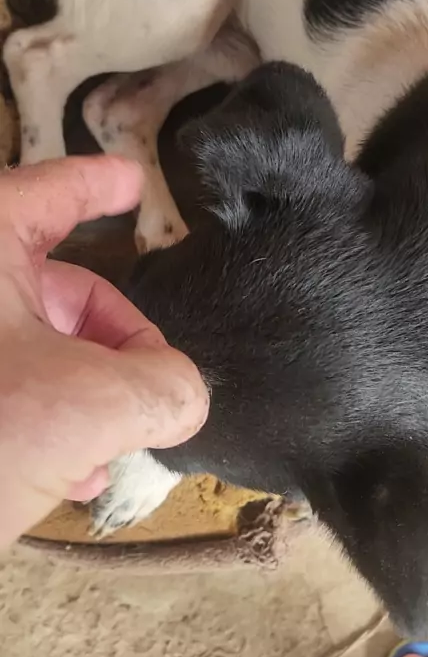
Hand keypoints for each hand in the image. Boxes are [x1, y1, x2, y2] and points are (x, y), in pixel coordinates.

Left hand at [0, 156, 208, 546]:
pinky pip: (10, 386)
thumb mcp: (85, 406)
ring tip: (115, 442)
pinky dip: (50, 419)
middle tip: (154, 382)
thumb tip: (182, 392)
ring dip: (90, 393)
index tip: (132, 183)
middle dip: (118, 341)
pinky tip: (75, 472)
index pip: (49, 192)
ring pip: (41, 348)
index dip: (98, 184)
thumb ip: (163, 388)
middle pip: (64, 291)